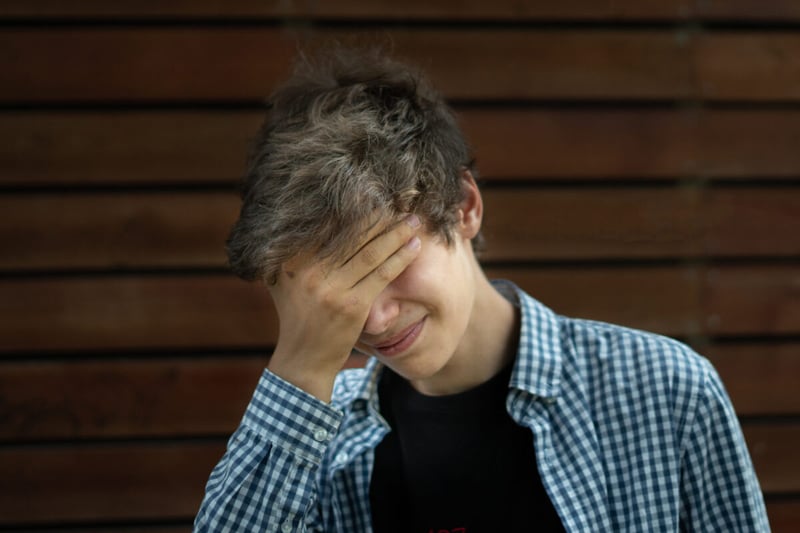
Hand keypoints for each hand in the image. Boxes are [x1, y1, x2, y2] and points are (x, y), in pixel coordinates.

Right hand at [266, 215, 421, 401]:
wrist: (303, 358)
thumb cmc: (297, 314)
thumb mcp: (281, 280)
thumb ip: (290, 252)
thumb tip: (302, 215)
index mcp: (291, 260)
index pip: (327, 225)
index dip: (353, 208)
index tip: (373, 193)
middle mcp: (308, 271)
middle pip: (352, 235)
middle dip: (380, 217)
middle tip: (400, 202)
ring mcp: (331, 289)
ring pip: (371, 252)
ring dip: (396, 233)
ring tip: (413, 221)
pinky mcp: (353, 305)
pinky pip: (382, 274)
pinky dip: (400, 257)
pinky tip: (414, 245)